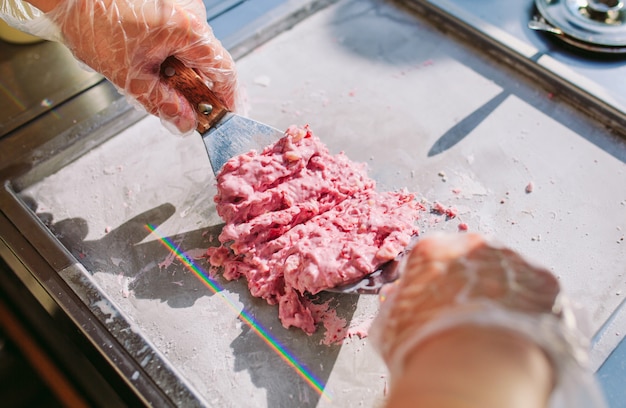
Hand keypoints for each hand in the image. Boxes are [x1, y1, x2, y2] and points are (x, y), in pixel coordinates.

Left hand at [42, 0, 237, 133]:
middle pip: (211, 62)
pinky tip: (154, 64)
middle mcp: (192, 15)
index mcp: (188, 31)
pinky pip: (184, 39)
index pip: (224, 70)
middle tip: (187, 109)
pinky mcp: (171, 8)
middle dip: (200, 87)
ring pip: (196, 51)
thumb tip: (187, 123)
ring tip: (158, 81)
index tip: (226, 114)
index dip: (228, 97)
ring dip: (185, 72)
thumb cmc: (96, 28)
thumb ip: (164, 104)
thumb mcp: (131, 77)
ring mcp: (183, 8)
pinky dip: (175, 56)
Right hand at [370, 233, 606, 407]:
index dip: (433, 283)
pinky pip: (537, 291)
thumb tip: (396, 297)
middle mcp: (472, 245)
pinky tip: (520, 334)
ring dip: (503, 294)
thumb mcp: (391, 325)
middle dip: (471, 284)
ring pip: (506, 273)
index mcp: (430, 250)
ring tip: (496, 332)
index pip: (431, 256)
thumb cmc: (425, 349)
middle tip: (468, 319)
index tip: (435, 305)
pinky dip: (532, 309)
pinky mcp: (545, 281)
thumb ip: (396, 302)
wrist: (474, 371)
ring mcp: (512, 260)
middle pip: (471, 260)